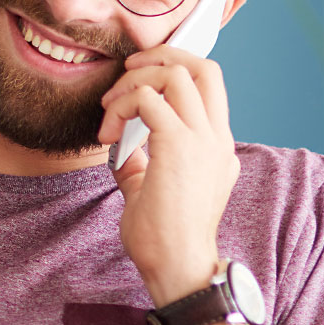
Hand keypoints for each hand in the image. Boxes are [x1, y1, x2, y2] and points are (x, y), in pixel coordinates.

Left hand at [98, 46, 239, 306]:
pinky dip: (122, 106)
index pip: (208, 83)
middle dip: (161, 56)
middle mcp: (216, 136)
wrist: (178, 269)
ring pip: (175, 74)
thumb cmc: (165, 237)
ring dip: (135, 81)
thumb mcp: (153, 186)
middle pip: (202, 66)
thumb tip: (119, 142)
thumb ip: (141, 159)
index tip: (140, 76)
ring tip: (110, 106)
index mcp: (216, 144)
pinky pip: (148, 99)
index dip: (175, 66)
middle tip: (128, 71)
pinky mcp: (179, 145)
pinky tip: (107, 133)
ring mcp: (202, 139)